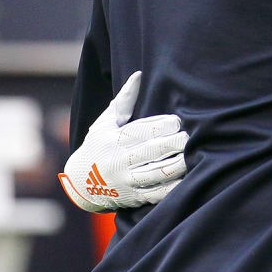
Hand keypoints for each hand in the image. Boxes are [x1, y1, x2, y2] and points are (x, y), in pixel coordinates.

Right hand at [58, 71, 188, 212]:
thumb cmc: (98, 145)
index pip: (142, 130)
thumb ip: (124, 100)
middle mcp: (119, 160)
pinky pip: (155, 194)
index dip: (162, 126)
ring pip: (155, 173)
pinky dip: (171, 188)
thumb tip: (139, 75)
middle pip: (151, 151)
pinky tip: (186, 180)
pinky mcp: (133, 197)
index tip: (178, 121)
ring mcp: (126, 180)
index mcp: (114, 139)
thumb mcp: (105, 122)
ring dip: (176, 166)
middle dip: (173, 144)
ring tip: (191, 157)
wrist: (80, 182)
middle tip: (189, 137)